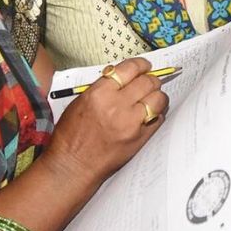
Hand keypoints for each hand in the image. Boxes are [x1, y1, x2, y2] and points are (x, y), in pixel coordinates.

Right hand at [44, 57, 167, 184]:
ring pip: (158, 99)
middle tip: (149, 81)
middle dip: (151, 79)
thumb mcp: (80, 102)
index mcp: (100, 93)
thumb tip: (121, 77)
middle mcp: (117, 106)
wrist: (74, 165)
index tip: (144, 66)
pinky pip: (158, 118)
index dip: (140, 65)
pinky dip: (156, 114)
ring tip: (151, 98)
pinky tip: (149, 114)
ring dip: (157, 95)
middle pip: (147, 82)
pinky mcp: (140, 138)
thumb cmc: (71, 136)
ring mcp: (131, 123)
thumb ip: (102, 87)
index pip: (129, 69)